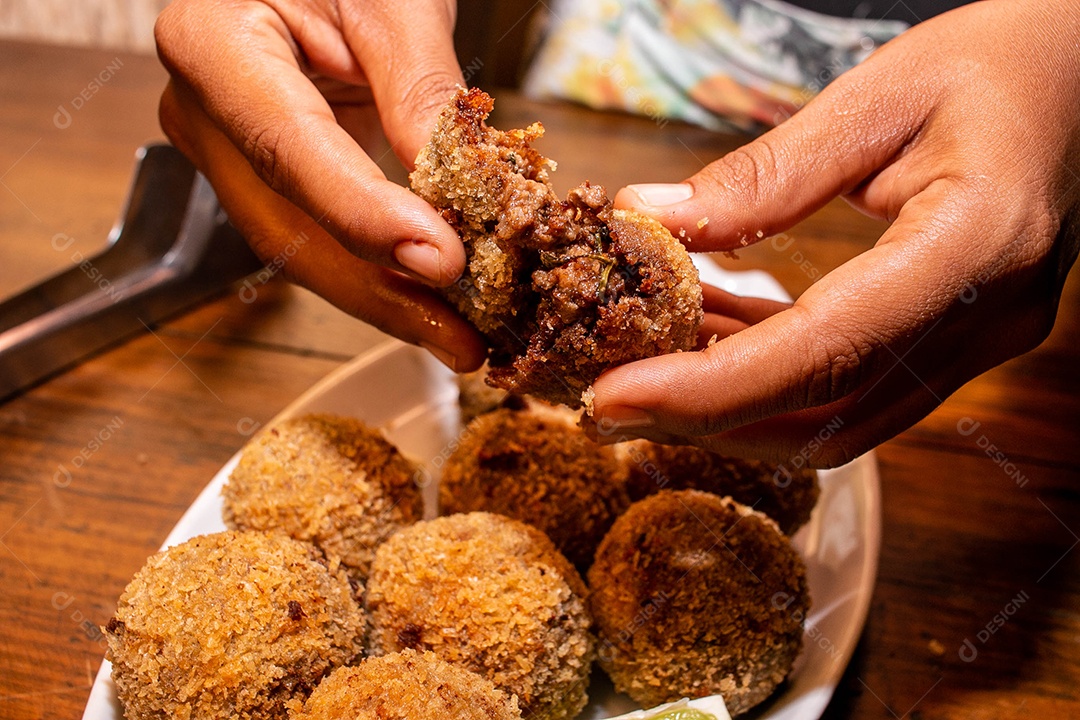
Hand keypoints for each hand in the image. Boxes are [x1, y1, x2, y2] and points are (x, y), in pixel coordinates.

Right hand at [154, 0, 485, 370]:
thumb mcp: (393, 1)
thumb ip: (422, 92)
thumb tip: (464, 192)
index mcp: (213, 46)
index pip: (291, 150)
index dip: (364, 216)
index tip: (441, 261)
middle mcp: (204, 113)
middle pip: (289, 228)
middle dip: (384, 293)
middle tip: (466, 339)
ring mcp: (229, 153)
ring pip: (303, 251)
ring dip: (387, 300)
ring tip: (462, 337)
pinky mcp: (265, 177)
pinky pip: (319, 237)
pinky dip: (379, 273)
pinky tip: (433, 304)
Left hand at [586, 0, 1079, 466]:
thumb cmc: (1003, 61)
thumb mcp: (878, 96)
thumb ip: (765, 174)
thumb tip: (649, 219)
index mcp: (975, 244)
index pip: (823, 352)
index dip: (709, 390)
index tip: (613, 398)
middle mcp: (988, 319)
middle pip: (826, 415)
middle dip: (703, 419)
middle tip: (603, 400)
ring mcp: (982, 342)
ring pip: (839, 421)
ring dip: (733, 409)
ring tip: (645, 368)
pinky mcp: (961, 341)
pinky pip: (855, 389)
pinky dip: (773, 382)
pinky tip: (711, 342)